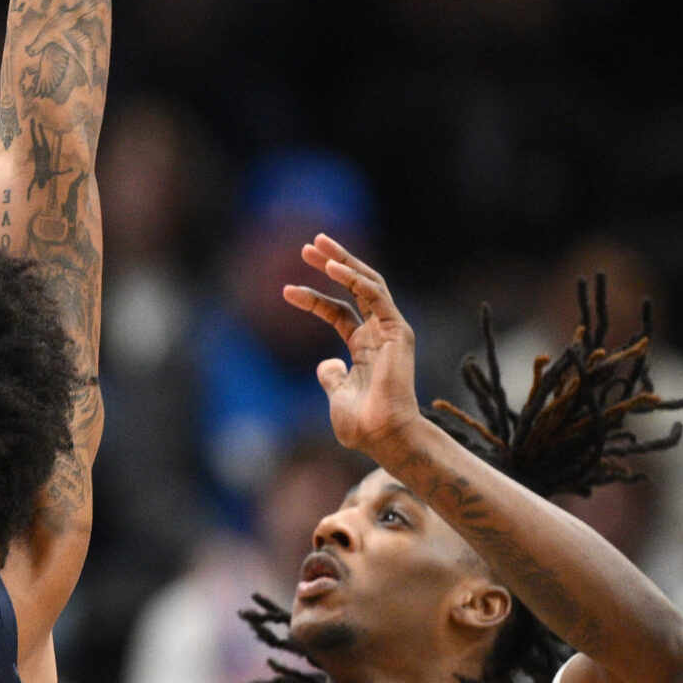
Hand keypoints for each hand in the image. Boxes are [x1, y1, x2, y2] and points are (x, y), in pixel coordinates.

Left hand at [282, 233, 422, 456]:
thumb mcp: (337, 395)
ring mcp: (390, 330)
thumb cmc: (363, 425)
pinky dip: (354, 278)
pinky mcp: (397, 331)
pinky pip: (375, 295)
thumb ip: (332, 377)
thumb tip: (326, 365)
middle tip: (307, 246)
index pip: (338, 311)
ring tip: (316, 245)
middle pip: (355, 288)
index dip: (313, 299)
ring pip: (368, 283)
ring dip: (342, 261)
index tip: (285, 291)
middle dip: (333, 263)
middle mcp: (379, 334)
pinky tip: (332, 267)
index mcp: (365, 348)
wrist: (384, 437)